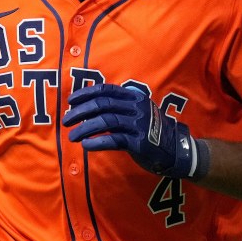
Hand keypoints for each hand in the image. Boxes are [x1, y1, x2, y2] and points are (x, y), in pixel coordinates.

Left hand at [63, 84, 207, 178]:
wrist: (175, 150)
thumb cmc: (151, 131)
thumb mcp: (139, 112)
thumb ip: (120, 106)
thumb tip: (89, 106)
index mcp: (135, 97)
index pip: (106, 90)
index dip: (86, 94)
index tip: (70, 101)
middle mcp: (137, 108)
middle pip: (102, 105)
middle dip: (80, 112)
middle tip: (66, 121)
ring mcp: (139, 125)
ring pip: (105, 121)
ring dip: (84, 129)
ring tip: (72, 136)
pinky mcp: (140, 142)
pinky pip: (114, 140)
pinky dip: (98, 142)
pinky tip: (86, 145)